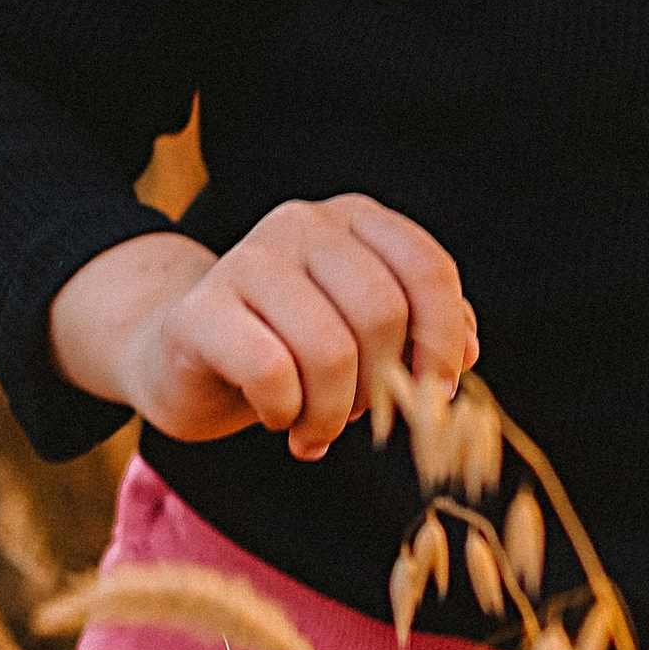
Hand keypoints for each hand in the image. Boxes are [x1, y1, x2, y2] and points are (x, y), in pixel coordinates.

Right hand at [48, 196, 478, 460]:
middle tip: (360, 417)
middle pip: (382, 313)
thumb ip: (422, 332)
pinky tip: (277, 416)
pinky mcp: (199, 311)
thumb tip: (466, 353)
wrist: (183, 358)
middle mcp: (301, 224)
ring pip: (330, 351)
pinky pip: (270, 372)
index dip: (443, 340)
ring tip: (316, 429)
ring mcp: (246, 260)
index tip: (434, 391)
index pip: (427, 269)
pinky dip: (286, 412)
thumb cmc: (290, 346)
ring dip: (333, 414)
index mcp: (354, 220)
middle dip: (383, 386)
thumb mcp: (365, 334)